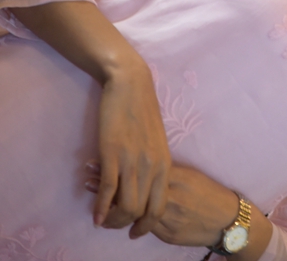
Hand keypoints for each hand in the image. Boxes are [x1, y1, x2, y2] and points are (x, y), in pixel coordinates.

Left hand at [85, 164, 235, 243]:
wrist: (226, 221)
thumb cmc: (208, 195)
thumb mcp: (188, 176)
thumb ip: (166, 170)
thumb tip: (147, 160)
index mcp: (175, 174)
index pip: (141, 164)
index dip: (119, 160)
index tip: (98, 154)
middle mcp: (170, 192)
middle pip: (132, 183)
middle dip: (107, 178)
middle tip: (87, 169)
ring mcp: (168, 213)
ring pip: (133, 205)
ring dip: (109, 197)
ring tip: (89, 186)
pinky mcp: (167, 232)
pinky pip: (141, 224)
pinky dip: (123, 217)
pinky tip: (108, 213)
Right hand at [92, 60, 171, 234]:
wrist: (130, 83)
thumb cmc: (142, 110)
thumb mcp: (156, 141)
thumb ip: (153, 164)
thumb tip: (145, 187)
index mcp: (165, 163)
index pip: (160, 207)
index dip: (147, 225)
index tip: (135, 231)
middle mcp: (152, 166)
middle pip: (141, 212)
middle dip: (127, 225)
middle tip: (115, 225)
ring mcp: (132, 161)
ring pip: (125, 207)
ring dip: (113, 220)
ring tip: (104, 220)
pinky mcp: (112, 154)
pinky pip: (108, 191)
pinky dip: (100, 209)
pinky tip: (95, 216)